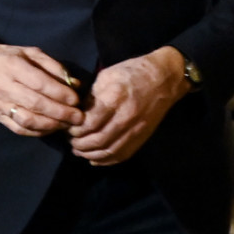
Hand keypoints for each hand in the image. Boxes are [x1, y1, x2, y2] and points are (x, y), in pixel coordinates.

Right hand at [0, 43, 83, 136]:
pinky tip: (51, 128)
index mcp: (13, 67)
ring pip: (28, 120)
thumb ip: (52, 66)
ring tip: (67, 124)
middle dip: (61, 113)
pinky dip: (38, 132)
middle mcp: (5, 87)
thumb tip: (74, 84)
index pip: (40, 84)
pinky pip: (20, 129)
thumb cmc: (6, 57)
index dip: (60, 94)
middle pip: (36, 104)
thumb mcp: (29, 52)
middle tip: (78, 117)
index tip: (76, 100)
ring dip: (51, 125)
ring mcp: (1, 105)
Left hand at [68, 47, 187, 165]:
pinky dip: (106, 160)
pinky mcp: (142, 137)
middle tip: (71, 141)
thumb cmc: (132, 72)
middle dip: (80, 144)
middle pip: (98, 140)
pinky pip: (122, 155)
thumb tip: (77, 114)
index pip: (90, 123)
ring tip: (79, 150)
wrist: (164, 79)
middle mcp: (127, 117)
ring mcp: (136, 130)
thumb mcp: (107, 75)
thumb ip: (91, 96)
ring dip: (90, 154)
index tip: (68, 128)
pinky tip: (94, 158)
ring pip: (109, 151)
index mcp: (116, 99)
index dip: (76, 129)